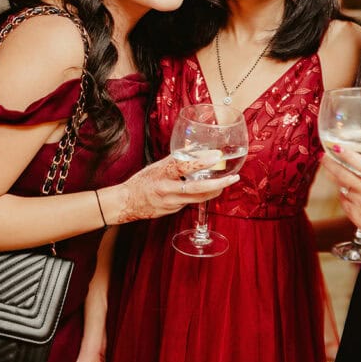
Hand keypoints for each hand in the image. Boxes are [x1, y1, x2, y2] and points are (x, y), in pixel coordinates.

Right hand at [115, 150, 238, 222]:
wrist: (127, 202)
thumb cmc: (141, 181)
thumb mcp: (156, 166)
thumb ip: (175, 159)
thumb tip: (194, 150)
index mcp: (162, 174)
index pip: (184, 166)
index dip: (201, 161)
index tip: (217, 156)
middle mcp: (167, 190)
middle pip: (197, 188)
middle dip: (218, 183)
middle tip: (233, 177)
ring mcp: (171, 203)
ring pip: (198, 198)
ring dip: (214, 190)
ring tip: (227, 182)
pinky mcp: (173, 211)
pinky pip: (191, 202)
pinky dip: (201, 195)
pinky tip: (209, 189)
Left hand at [320, 149, 360, 253]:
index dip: (350, 156)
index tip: (338, 147)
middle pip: (345, 176)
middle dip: (331, 164)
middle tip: (323, 156)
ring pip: (342, 187)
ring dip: (336, 178)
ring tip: (333, 170)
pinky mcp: (355, 216)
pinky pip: (342, 199)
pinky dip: (343, 193)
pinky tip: (348, 190)